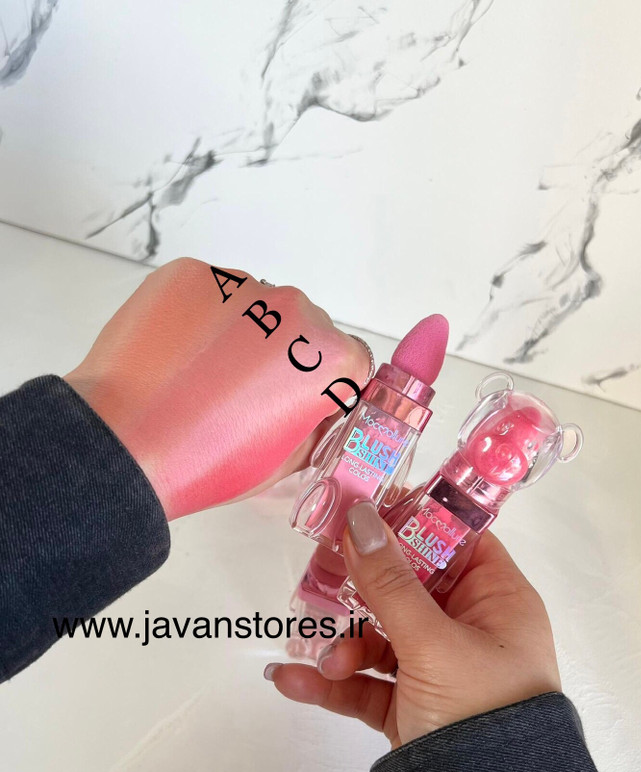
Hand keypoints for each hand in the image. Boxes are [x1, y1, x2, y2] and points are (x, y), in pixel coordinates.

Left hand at [64, 257, 370, 519]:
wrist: (123, 441)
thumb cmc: (204, 460)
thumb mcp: (285, 462)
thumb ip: (317, 426)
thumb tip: (318, 408)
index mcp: (327, 355)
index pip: (349, 360)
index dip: (326, 383)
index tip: (298, 397)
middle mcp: (293, 307)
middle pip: (303, 327)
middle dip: (283, 354)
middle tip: (241, 391)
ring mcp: (240, 284)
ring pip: (256, 305)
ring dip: (242, 331)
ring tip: (202, 374)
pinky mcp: (191, 273)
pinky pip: (211, 292)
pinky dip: (201, 316)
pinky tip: (178, 354)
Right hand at [269, 501, 560, 749]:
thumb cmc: (480, 713)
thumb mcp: (432, 642)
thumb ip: (389, 582)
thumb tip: (359, 517)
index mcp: (496, 600)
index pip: (456, 538)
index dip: (414, 518)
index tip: (367, 505)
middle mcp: (469, 627)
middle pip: (408, 583)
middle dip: (361, 583)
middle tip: (322, 566)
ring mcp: (437, 666)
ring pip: (380, 633)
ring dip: (344, 643)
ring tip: (325, 657)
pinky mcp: (409, 703)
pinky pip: (366, 681)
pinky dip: (332, 681)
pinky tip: (293, 680)